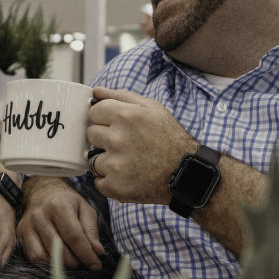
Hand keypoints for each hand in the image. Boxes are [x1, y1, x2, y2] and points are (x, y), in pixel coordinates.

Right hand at [17, 176, 104, 269]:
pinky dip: (47, 261)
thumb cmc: (66, 202)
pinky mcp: (21, 232)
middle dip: (75, 261)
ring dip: (60, 263)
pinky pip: (34, 257)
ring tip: (70, 257)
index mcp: (59, 205)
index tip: (96, 265)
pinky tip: (55, 255)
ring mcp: (28, 224)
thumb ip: (91, 231)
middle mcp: (40, 215)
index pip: (74, 236)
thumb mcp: (85, 209)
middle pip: (59, 249)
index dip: (86, 254)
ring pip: (45, 256)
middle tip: (83, 260)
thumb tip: (97, 252)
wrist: (42, 191)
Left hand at [87, 86, 196, 203]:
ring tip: (127, 162)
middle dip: (104, 139)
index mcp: (126, 116)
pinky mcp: (115, 186)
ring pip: (92, 159)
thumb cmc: (170, 138)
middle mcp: (118, 139)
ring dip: (105, 161)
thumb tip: (96, 91)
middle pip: (91, 135)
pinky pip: (98, 181)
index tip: (116, 126)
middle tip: (125, 145)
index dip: (104, 119)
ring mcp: (116, 165)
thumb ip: (121, 96)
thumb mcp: (152, 108)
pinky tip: (127, 177)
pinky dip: (109, 181)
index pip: (93, 112)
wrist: (188, 174)